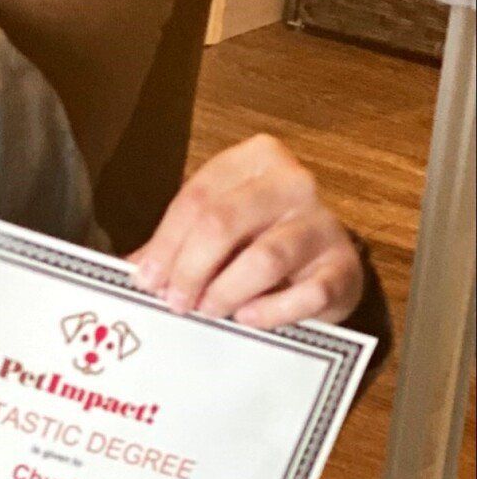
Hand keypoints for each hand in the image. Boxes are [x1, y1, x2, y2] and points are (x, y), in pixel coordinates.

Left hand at [125, 134, 363, 329]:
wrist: (324, 265)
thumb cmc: (258, 241)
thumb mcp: (217, 230)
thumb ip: (175, 245)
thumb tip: (133, 272)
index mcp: (255, 160)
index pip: (198, 198)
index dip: (166, 243)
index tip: (145, 280)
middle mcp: (294, 182)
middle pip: (225, 222)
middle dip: (190, 267)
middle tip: (174, 301)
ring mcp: (323, 224)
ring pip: (265, 258)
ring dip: (225, 291)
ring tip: (206, 310)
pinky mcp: (344, 268)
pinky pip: (306, 294)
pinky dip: (270, 311)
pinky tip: (247, 318)